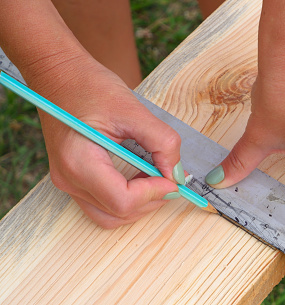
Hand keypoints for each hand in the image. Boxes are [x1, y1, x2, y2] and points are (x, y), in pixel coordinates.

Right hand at [27, 55, 184, 227]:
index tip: (173, 178)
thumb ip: (162, 142)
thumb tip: (176, 173)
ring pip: (111, 216)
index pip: (123, 201)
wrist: (59, 76)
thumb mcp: (134, 110)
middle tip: (170, 178)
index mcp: (79, 162)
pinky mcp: (73, 179)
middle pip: (119, 213)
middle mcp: (69, 179)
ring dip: (140, 203)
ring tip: (156, 177)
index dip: (155, 193)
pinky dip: (127, 199)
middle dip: (151, 200)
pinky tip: (141, 177)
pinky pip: (103, 204)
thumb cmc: (91, 87)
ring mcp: (67, 182)